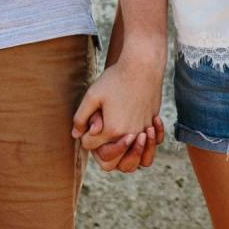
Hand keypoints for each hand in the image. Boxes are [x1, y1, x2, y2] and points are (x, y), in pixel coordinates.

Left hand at [70, 57, 165, 172]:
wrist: (143, 66)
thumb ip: (81, 117)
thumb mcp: (92, 95)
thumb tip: (76, 135)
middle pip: (110, 162)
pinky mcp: (151, 124)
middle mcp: (128, 136)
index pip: (90, 147)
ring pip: (135, 162)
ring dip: (125, 157)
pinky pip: (151, 147)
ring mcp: (142, 132)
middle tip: (100, 139)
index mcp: (111, 130)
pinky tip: (139, 135)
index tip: (89, 122)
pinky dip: (146, 147)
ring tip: (120, 144)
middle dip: (101, 154)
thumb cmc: (116, 79)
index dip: (85, 137)